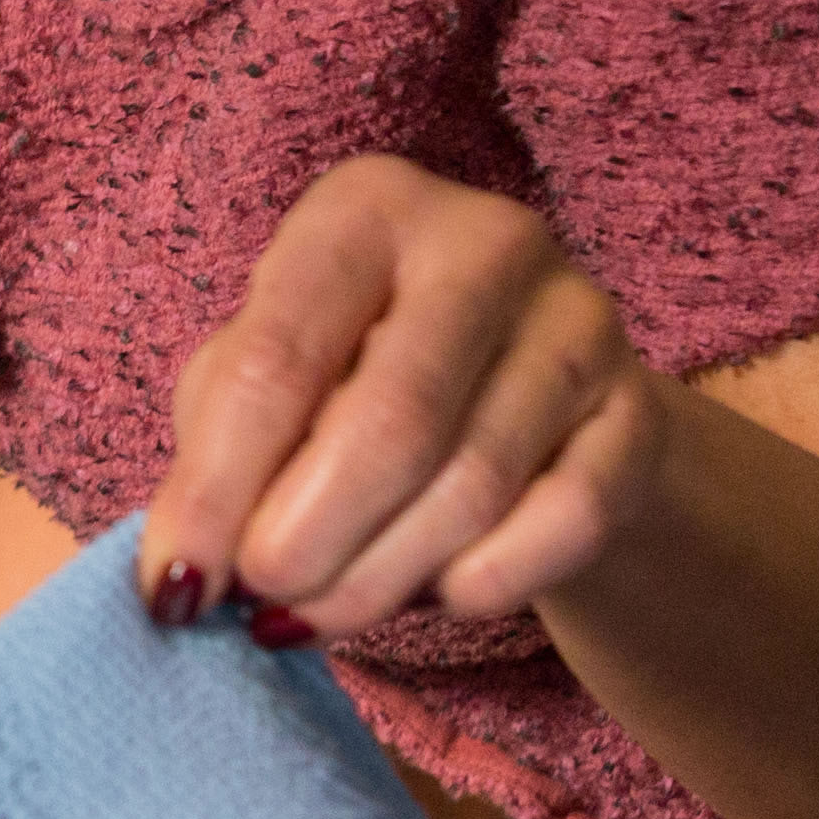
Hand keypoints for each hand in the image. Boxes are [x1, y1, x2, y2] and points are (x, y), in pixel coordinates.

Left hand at [144, 157, 679, 644]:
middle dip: (309, 539)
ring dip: (382, 578)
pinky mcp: (640, 412)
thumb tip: (182, 576)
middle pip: (389, 423)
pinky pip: (564, 525)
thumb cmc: (352, 373)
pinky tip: (436, 591)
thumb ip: (217, 457)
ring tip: (328, 609)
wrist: (521, 390)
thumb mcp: (266, 381)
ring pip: (473, 488)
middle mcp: (485, 242)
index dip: (217, 487)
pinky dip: (484, 582)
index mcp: (365, 209)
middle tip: (266, 602)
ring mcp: (580, 321)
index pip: (278, 357)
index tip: (178, 584)